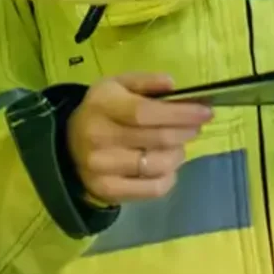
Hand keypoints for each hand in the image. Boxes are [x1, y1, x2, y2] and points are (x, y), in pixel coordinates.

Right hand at [66, 73, 212, 206]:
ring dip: (178, 154)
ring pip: (158, 165)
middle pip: (157, 139)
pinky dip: (169, 177)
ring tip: (178, 145)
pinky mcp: (108, 191)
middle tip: (196, 126)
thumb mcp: (117, 85)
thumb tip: (173, 85)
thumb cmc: (102, 110)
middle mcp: (99, 137)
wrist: (69, 145)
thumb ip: (145, 82)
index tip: (205, 112)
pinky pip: (152, 189)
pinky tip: (167, 166)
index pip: (146, 112)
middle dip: (186, 132)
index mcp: (102, 105)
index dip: (180, 114)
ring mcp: (102, 168)